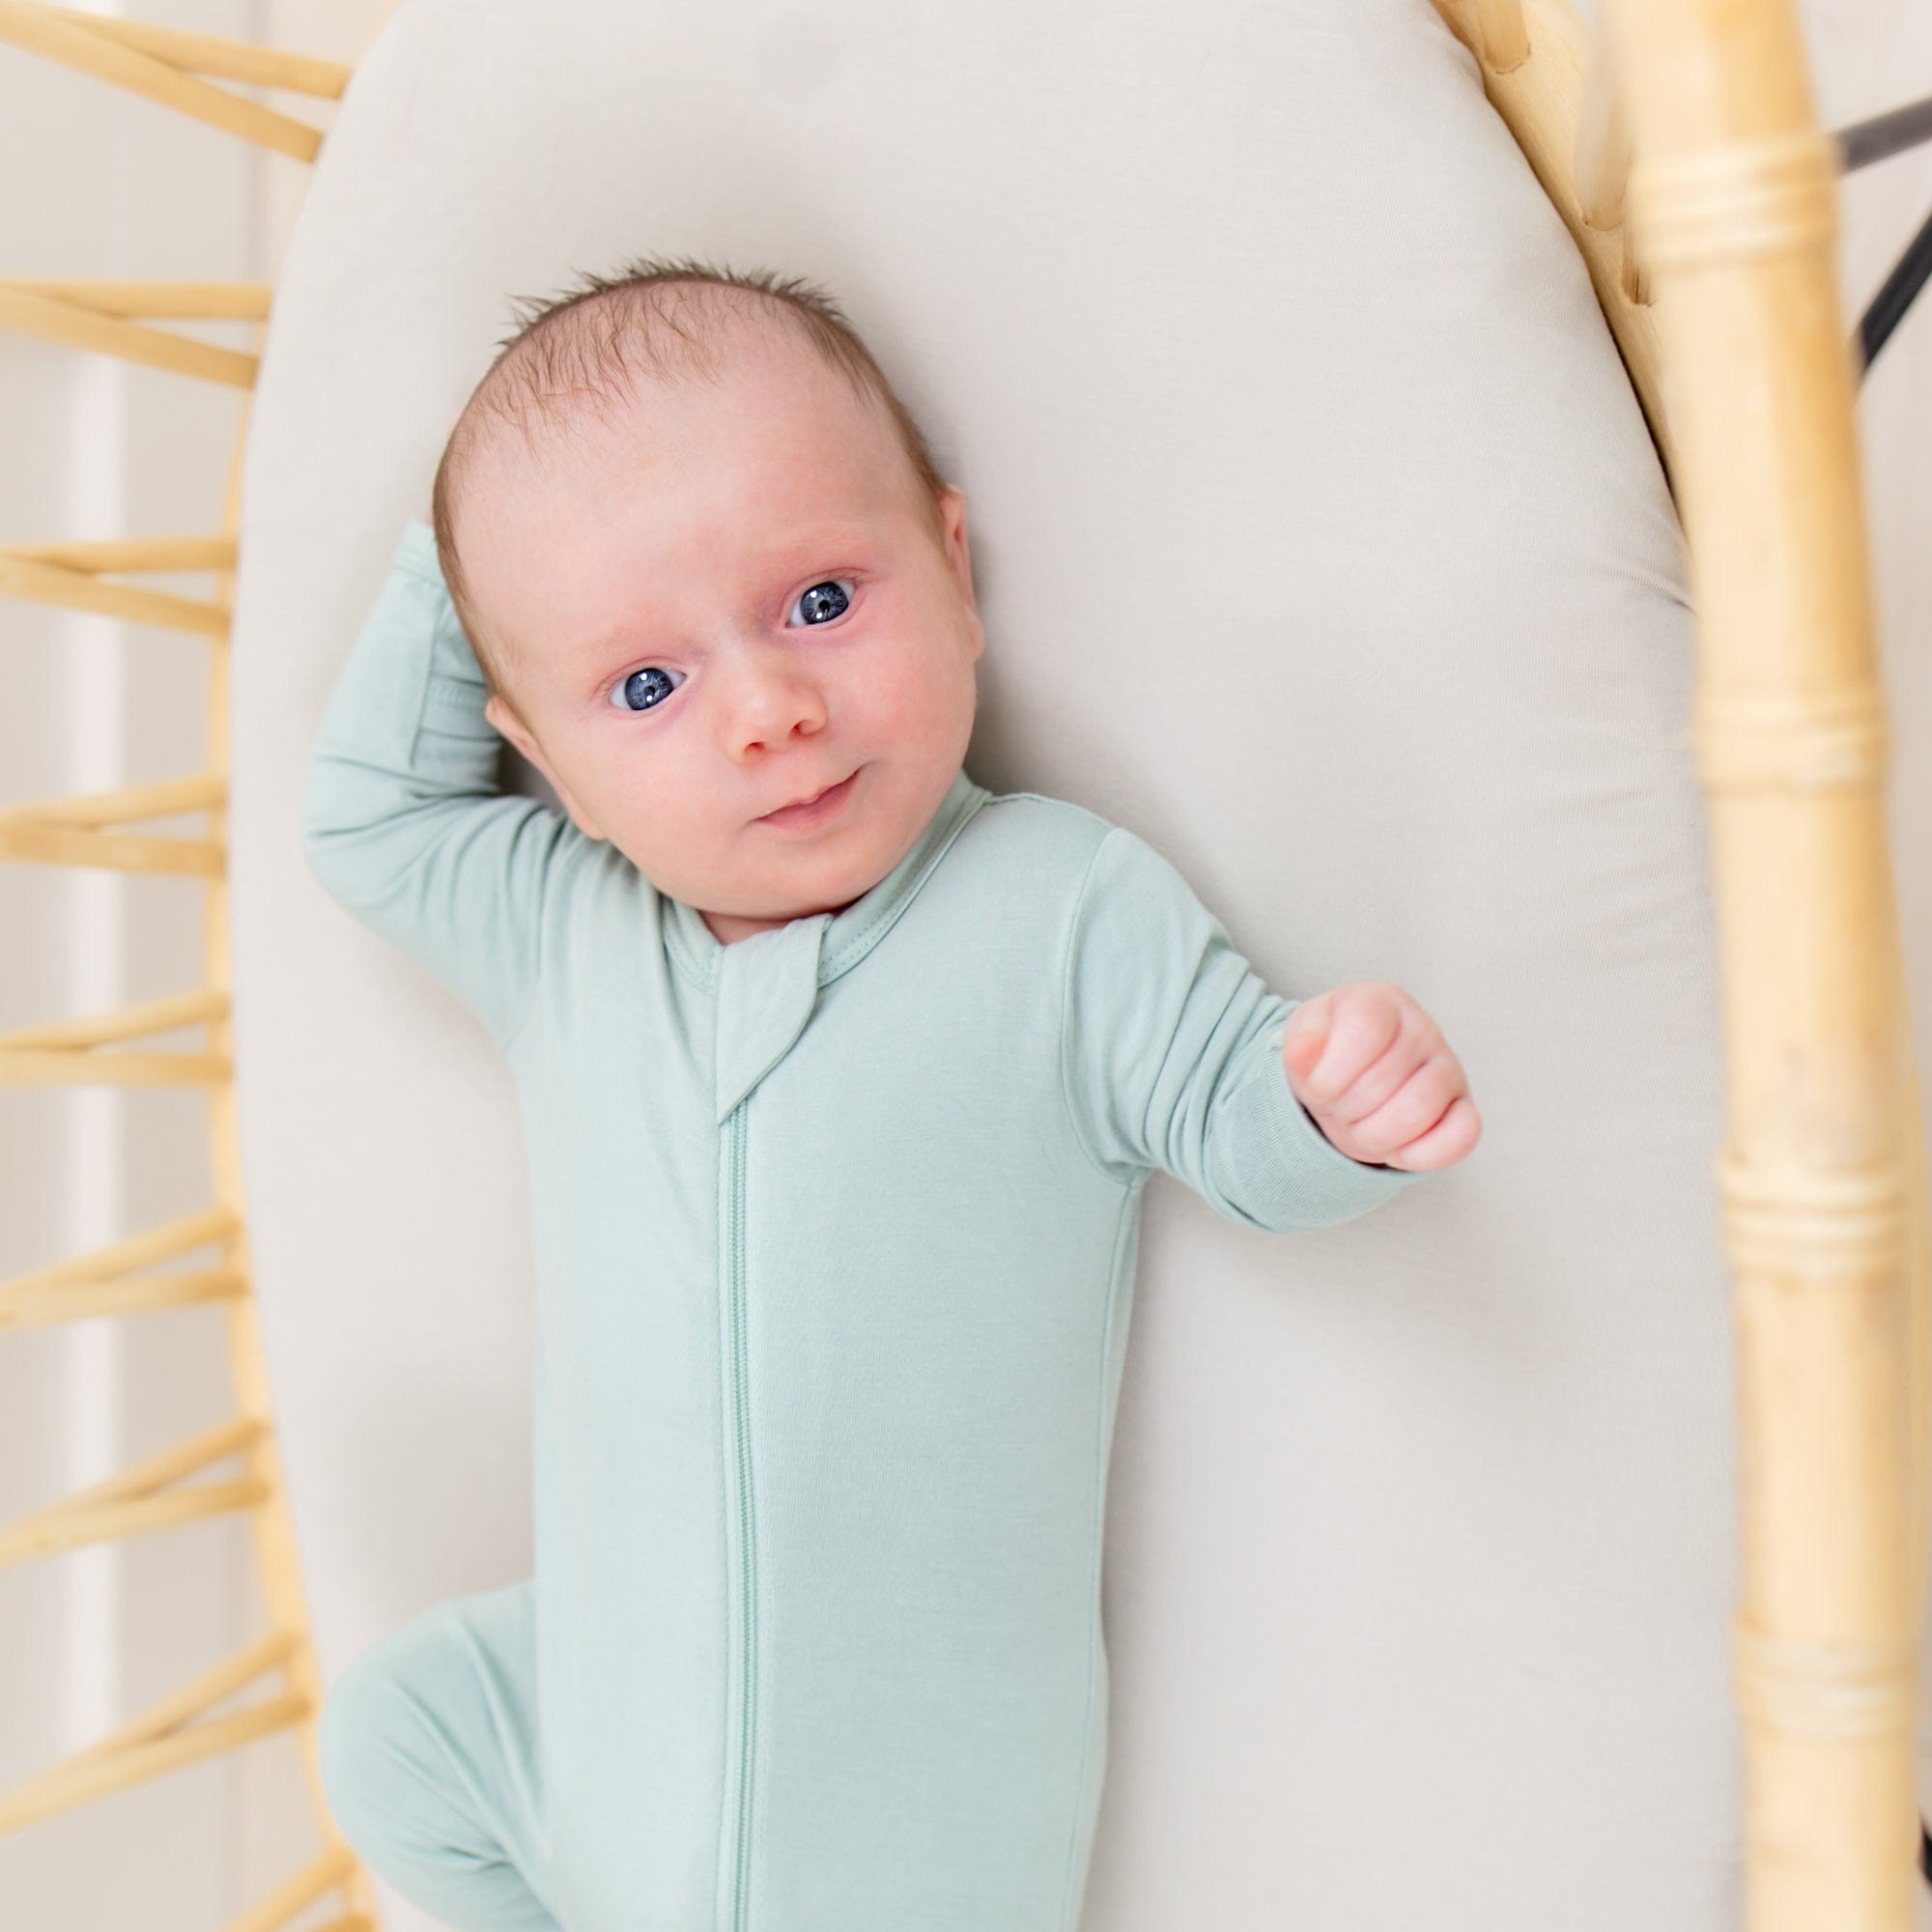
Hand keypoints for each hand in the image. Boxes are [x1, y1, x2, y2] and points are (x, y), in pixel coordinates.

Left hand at [1282, 981, 1479, 1171]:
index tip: (1316, 1085)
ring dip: (1372, 1134)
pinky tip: (1393, 1145)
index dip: (1329, 1073)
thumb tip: (1304, 1053)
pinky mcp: (1463, 1108)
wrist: (1347, 1078)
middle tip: (1338, 1104)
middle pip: (1380, 1084)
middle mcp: (1422, 1029)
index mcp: (1380, 1001)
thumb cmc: (1326, 1054)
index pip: (1363, 1033)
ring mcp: (1449, 1068)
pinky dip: (1417, 1155)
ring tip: (1361, 1123)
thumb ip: (1302, 1044)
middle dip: (1344, 1109)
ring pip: (1415, 1113)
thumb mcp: (1302, 1041)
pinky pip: (1460, 1137)